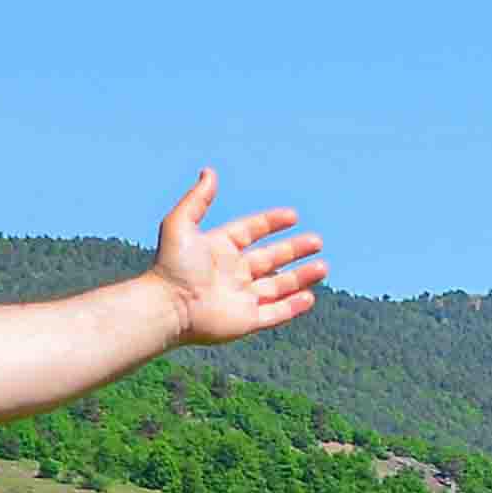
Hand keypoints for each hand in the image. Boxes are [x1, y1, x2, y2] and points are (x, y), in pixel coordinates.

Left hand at [146, 169, 328, 349]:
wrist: (168, 306)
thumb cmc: (171, 265)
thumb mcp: (181, 224)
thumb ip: (198, 199)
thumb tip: (209, 171)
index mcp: (220, 248)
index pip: (251, 231)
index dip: (271, 222)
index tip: (293, 216)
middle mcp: (232, 273)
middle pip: (270, 259)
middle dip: (294, 250)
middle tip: (317, 241)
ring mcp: (240, 298)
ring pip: (278, 286)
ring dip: (301, 277)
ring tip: (323, 267)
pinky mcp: (246, 321)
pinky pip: (275, 314)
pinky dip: (293, 306)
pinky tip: (310, 296)